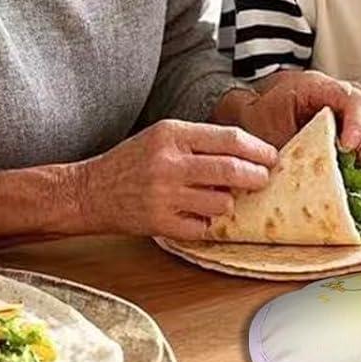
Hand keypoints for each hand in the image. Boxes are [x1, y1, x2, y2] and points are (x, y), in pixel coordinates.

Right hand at [75, 119, 276, 238]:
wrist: (89, 191)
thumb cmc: (132, 162)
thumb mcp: (162, 136)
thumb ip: (200, 141)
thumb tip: (248, 152)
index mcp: (172, 135)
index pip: (229, 139)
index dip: (258, 149)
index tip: (271, 156)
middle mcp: (169, 163)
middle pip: (231, 170)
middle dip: (256, 177)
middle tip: (262, 179)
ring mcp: (165, 195)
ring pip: (222, 203)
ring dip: (229, 202)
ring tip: (220, 198)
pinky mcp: (160, 223)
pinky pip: (204, 227)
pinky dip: (207, 222)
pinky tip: (197, 214)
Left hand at [219, 70, 360, 158]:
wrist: (250, 114)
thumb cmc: (257, 120)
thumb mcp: (269, 132)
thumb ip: (295, 147)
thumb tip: (317, 170)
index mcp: (313, 86)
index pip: (348, 96)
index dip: (356, 122)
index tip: (348, 148)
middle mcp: (333, 90)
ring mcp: (343, 102)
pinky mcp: (347, 118)